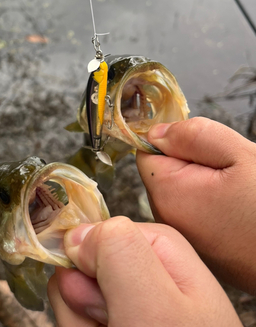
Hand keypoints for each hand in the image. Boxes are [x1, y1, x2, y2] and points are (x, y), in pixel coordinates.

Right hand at [48, 217, 240, 326]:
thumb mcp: (154, 303)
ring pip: (73, 303)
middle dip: (84, 306)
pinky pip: (80, 325)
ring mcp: (130, 305)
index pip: (97, 234)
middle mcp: (144, 273)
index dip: (88, 266)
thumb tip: (76, 236)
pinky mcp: (116, 324)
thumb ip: (118, 250)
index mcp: (159, 249)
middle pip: (80, 272)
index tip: (104, 301)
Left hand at [136, 117, 255, 293]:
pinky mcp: (200, 250)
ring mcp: (182, 238)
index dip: (173, 141)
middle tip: (229, 172)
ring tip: (237, 193)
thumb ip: (191, 136)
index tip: (204, 148)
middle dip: (191, 162)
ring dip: (203, 183)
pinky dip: (210, 204)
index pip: (146, 152)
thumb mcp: (237, 154)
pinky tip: (237, 211)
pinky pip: (194, 212)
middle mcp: (165, 219)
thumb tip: (156, 133)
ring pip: (181, 191)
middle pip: (163, 172)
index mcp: (167, 193)